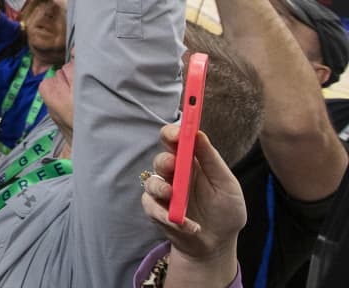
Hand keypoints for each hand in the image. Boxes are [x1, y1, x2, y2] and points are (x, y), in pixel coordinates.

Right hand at [141, 124, 245, 259]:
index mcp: (191, 163)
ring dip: (161, 188)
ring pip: (151, 181)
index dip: (174, 133)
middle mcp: (174, 175)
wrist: (218, 245)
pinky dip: (169, 217)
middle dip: (165, 160)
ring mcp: (164, 194)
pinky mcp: (157, 211)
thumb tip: (199, 134)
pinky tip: (189, 225)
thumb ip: (211, 160)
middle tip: (173, 165)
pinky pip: (153, 207)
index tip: (178, 133)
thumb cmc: (225, 212)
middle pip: (160, 158)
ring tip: (173, 196)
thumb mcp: (226, 184)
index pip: (175, 141)